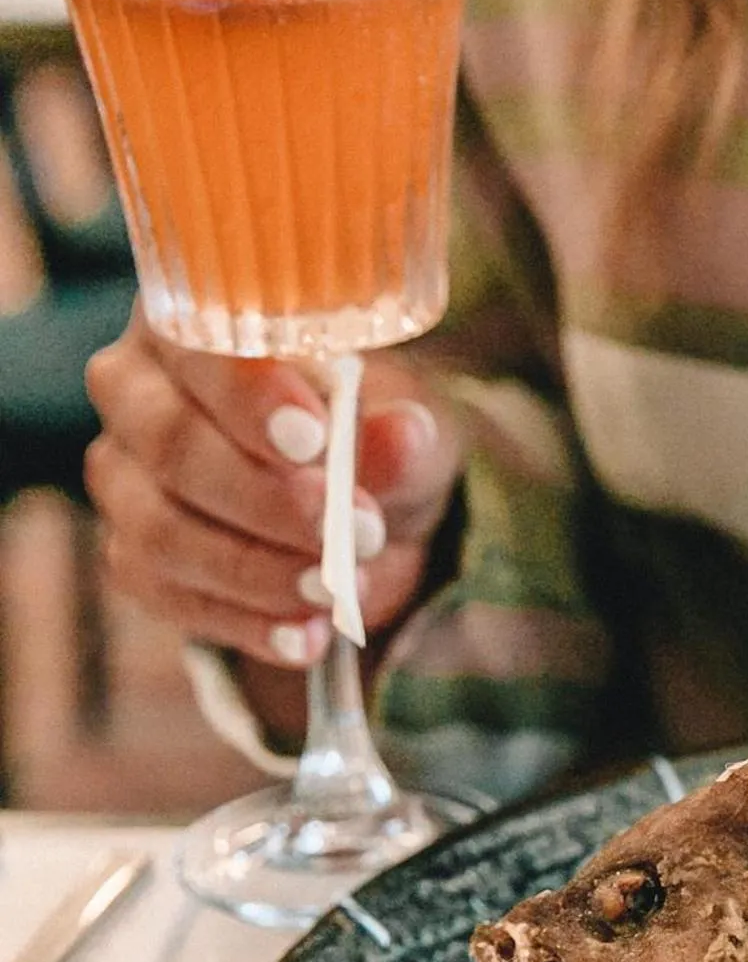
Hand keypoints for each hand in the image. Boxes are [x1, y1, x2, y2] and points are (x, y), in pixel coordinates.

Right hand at [82, 305, 462, 670]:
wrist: (368, 507)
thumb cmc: (374, 438)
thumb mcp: (409, 432)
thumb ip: (400, 438)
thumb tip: (404, 435)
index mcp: (194, 325)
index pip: (202, 352)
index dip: (253, 399)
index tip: (315, 439)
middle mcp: (134, 392)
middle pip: (173, 447)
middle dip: (269, 501)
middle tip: (356, 532)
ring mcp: (124, 479)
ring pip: (162, 531)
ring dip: (257, 571)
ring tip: (335, 592)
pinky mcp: (134, 557)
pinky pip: (168, 596)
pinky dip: (243, 624)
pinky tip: (304, 636)